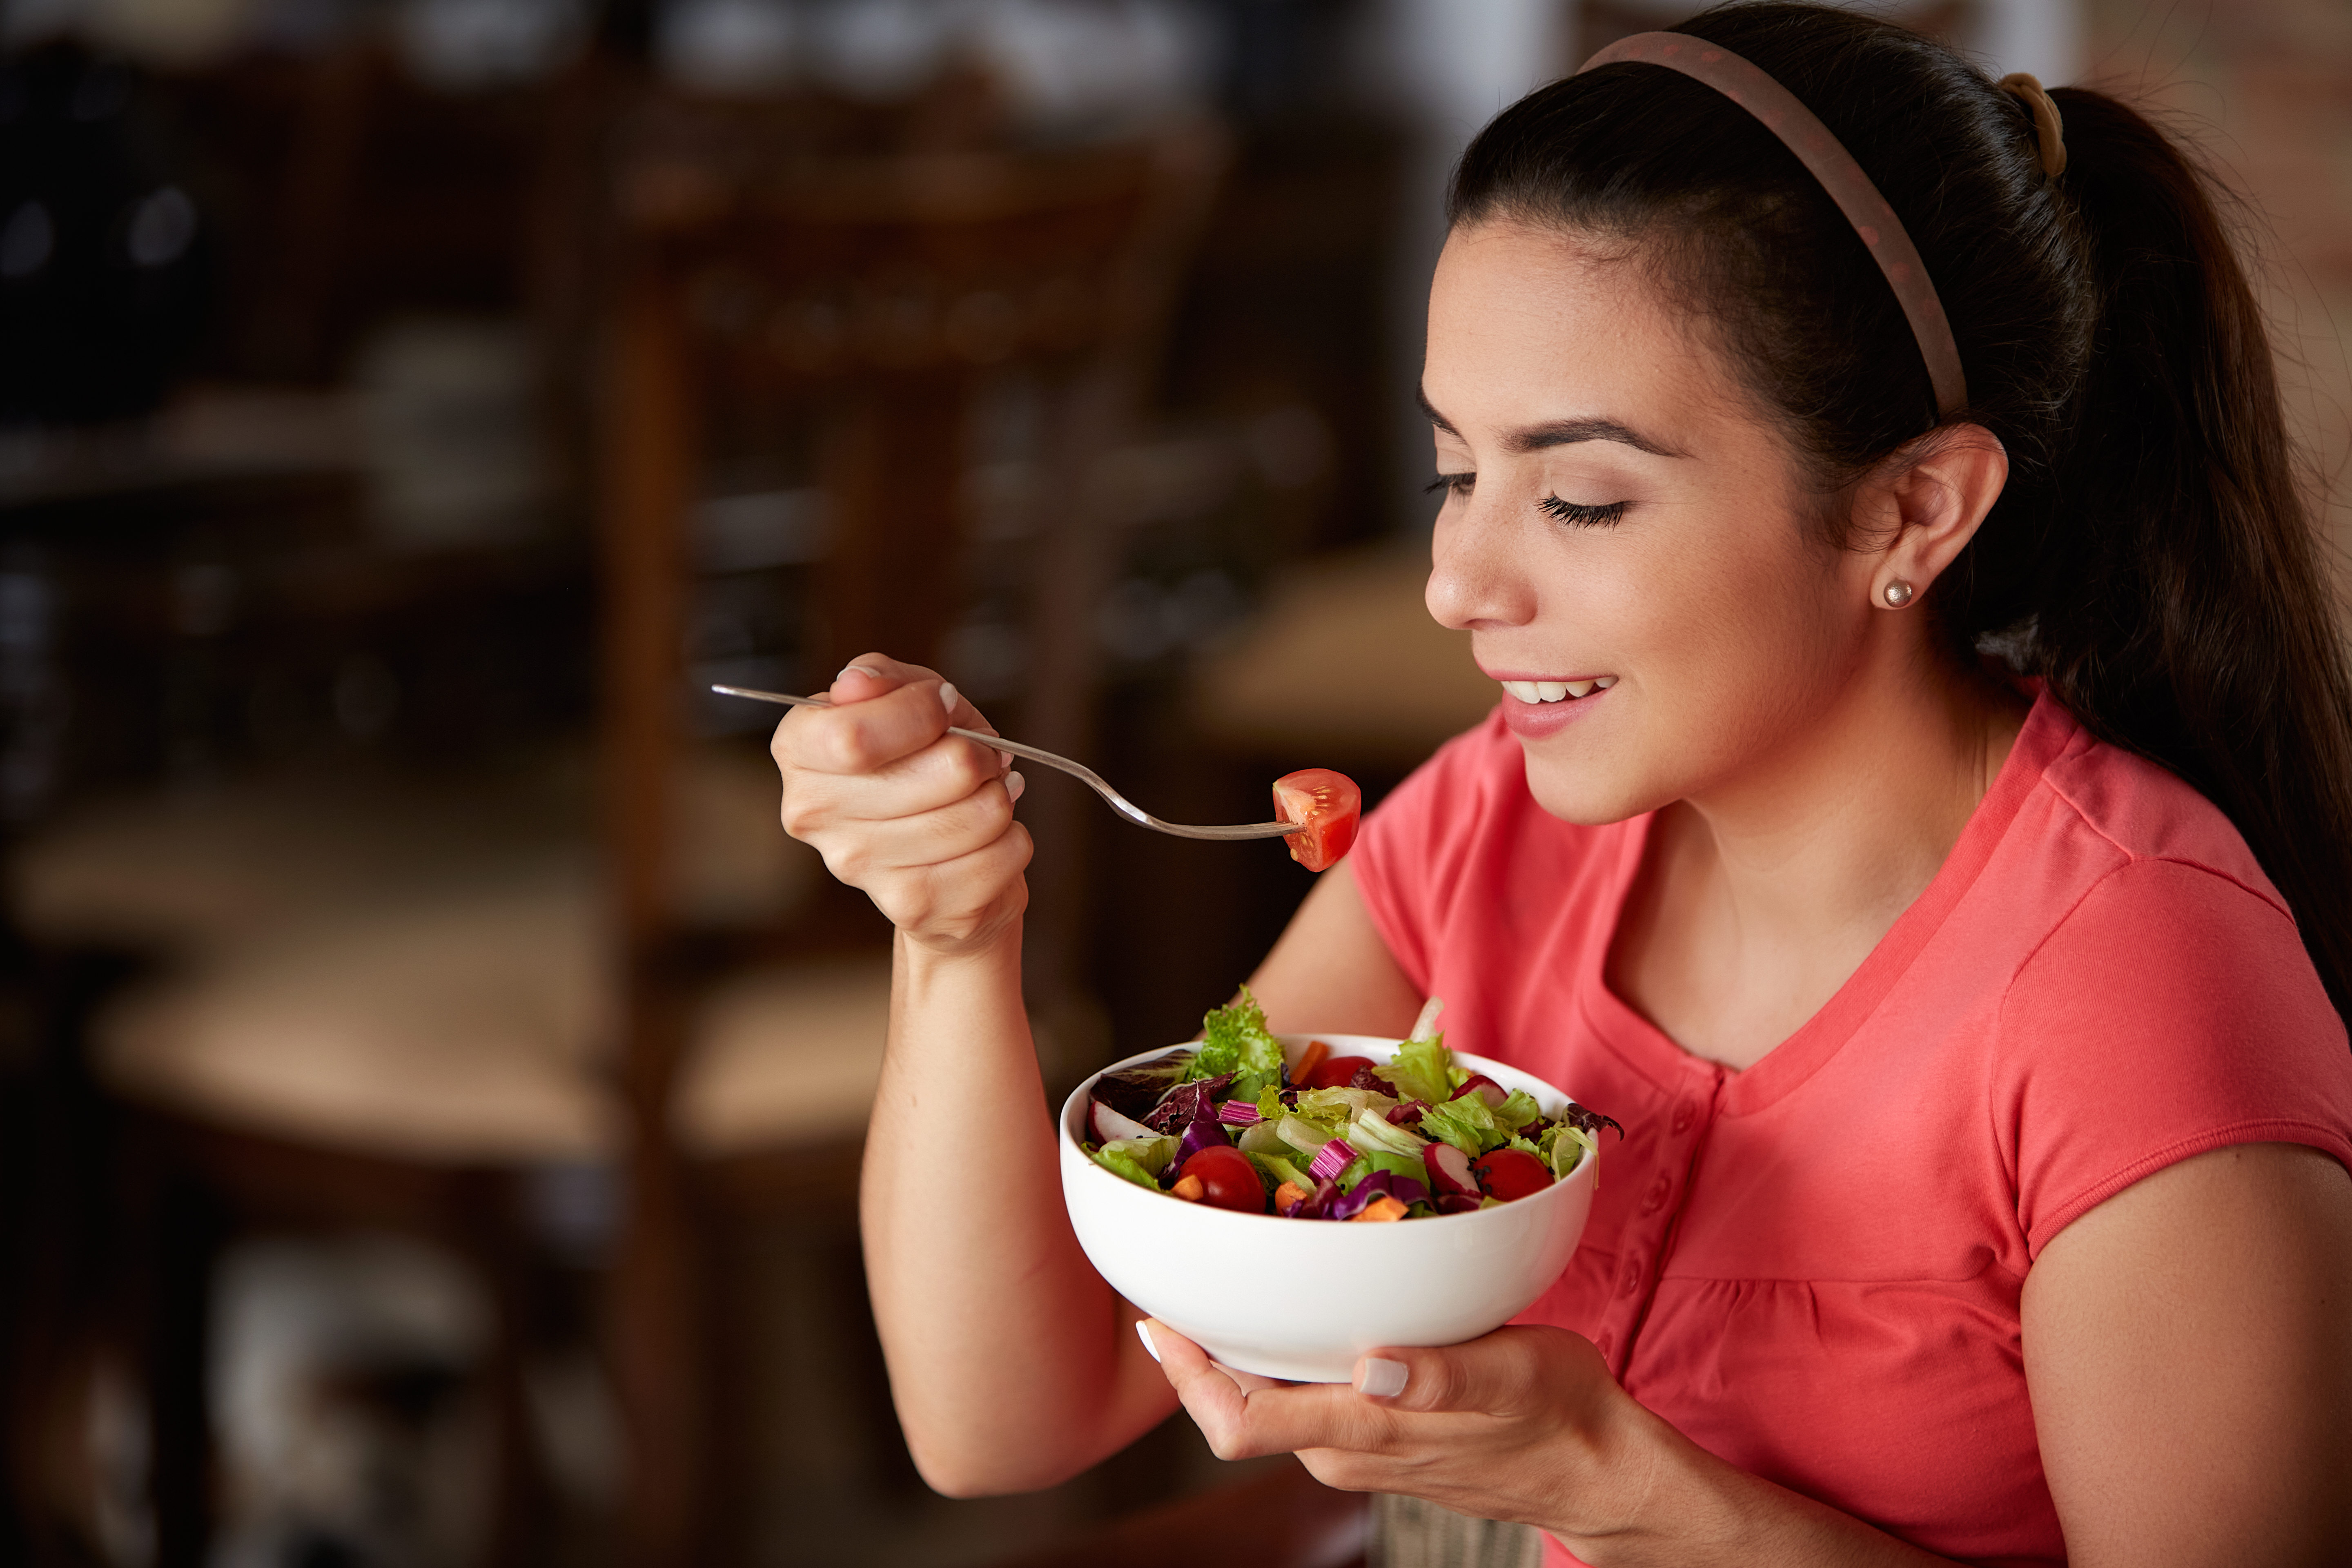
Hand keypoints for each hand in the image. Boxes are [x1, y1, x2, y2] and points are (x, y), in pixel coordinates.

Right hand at [772, 653, 1029, 955]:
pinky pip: (1001, 855)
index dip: (922, 713)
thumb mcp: (903, 699)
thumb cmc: (916, 762)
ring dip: (998, 798)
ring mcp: (859, 868)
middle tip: (980, 757)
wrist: (930, 853)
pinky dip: (1013, 840)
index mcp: (799, 749)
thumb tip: (857, 683)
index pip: (854, 736)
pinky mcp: (912, 907)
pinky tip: (990, 839)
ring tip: (984, 796)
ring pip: (980, 815)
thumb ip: (883, 679)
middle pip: (943, 771)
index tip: (944, 706)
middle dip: (979, 755)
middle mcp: (813, 814)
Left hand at [1142, 1319, 1656, 1544]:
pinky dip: (1287, 1352)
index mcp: (1361, 1434)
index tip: (1158, 1319)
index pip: (1238, 1421)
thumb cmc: (1557, 1415)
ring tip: (1227, 1275)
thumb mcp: (1508, 1376)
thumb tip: (1374, 1367)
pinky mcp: (1375, 1432)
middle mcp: (1342, 1449)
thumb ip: (1437, 1379)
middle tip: (1183, 1269)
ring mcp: (1356, 1446)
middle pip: (1239, 1403)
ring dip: (1243, 1345)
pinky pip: (1306, 1394)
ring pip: (1271, 1395)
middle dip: (1202, 1346)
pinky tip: (1296, 1305)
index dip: (1186, 1376)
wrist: (1594, 1465)